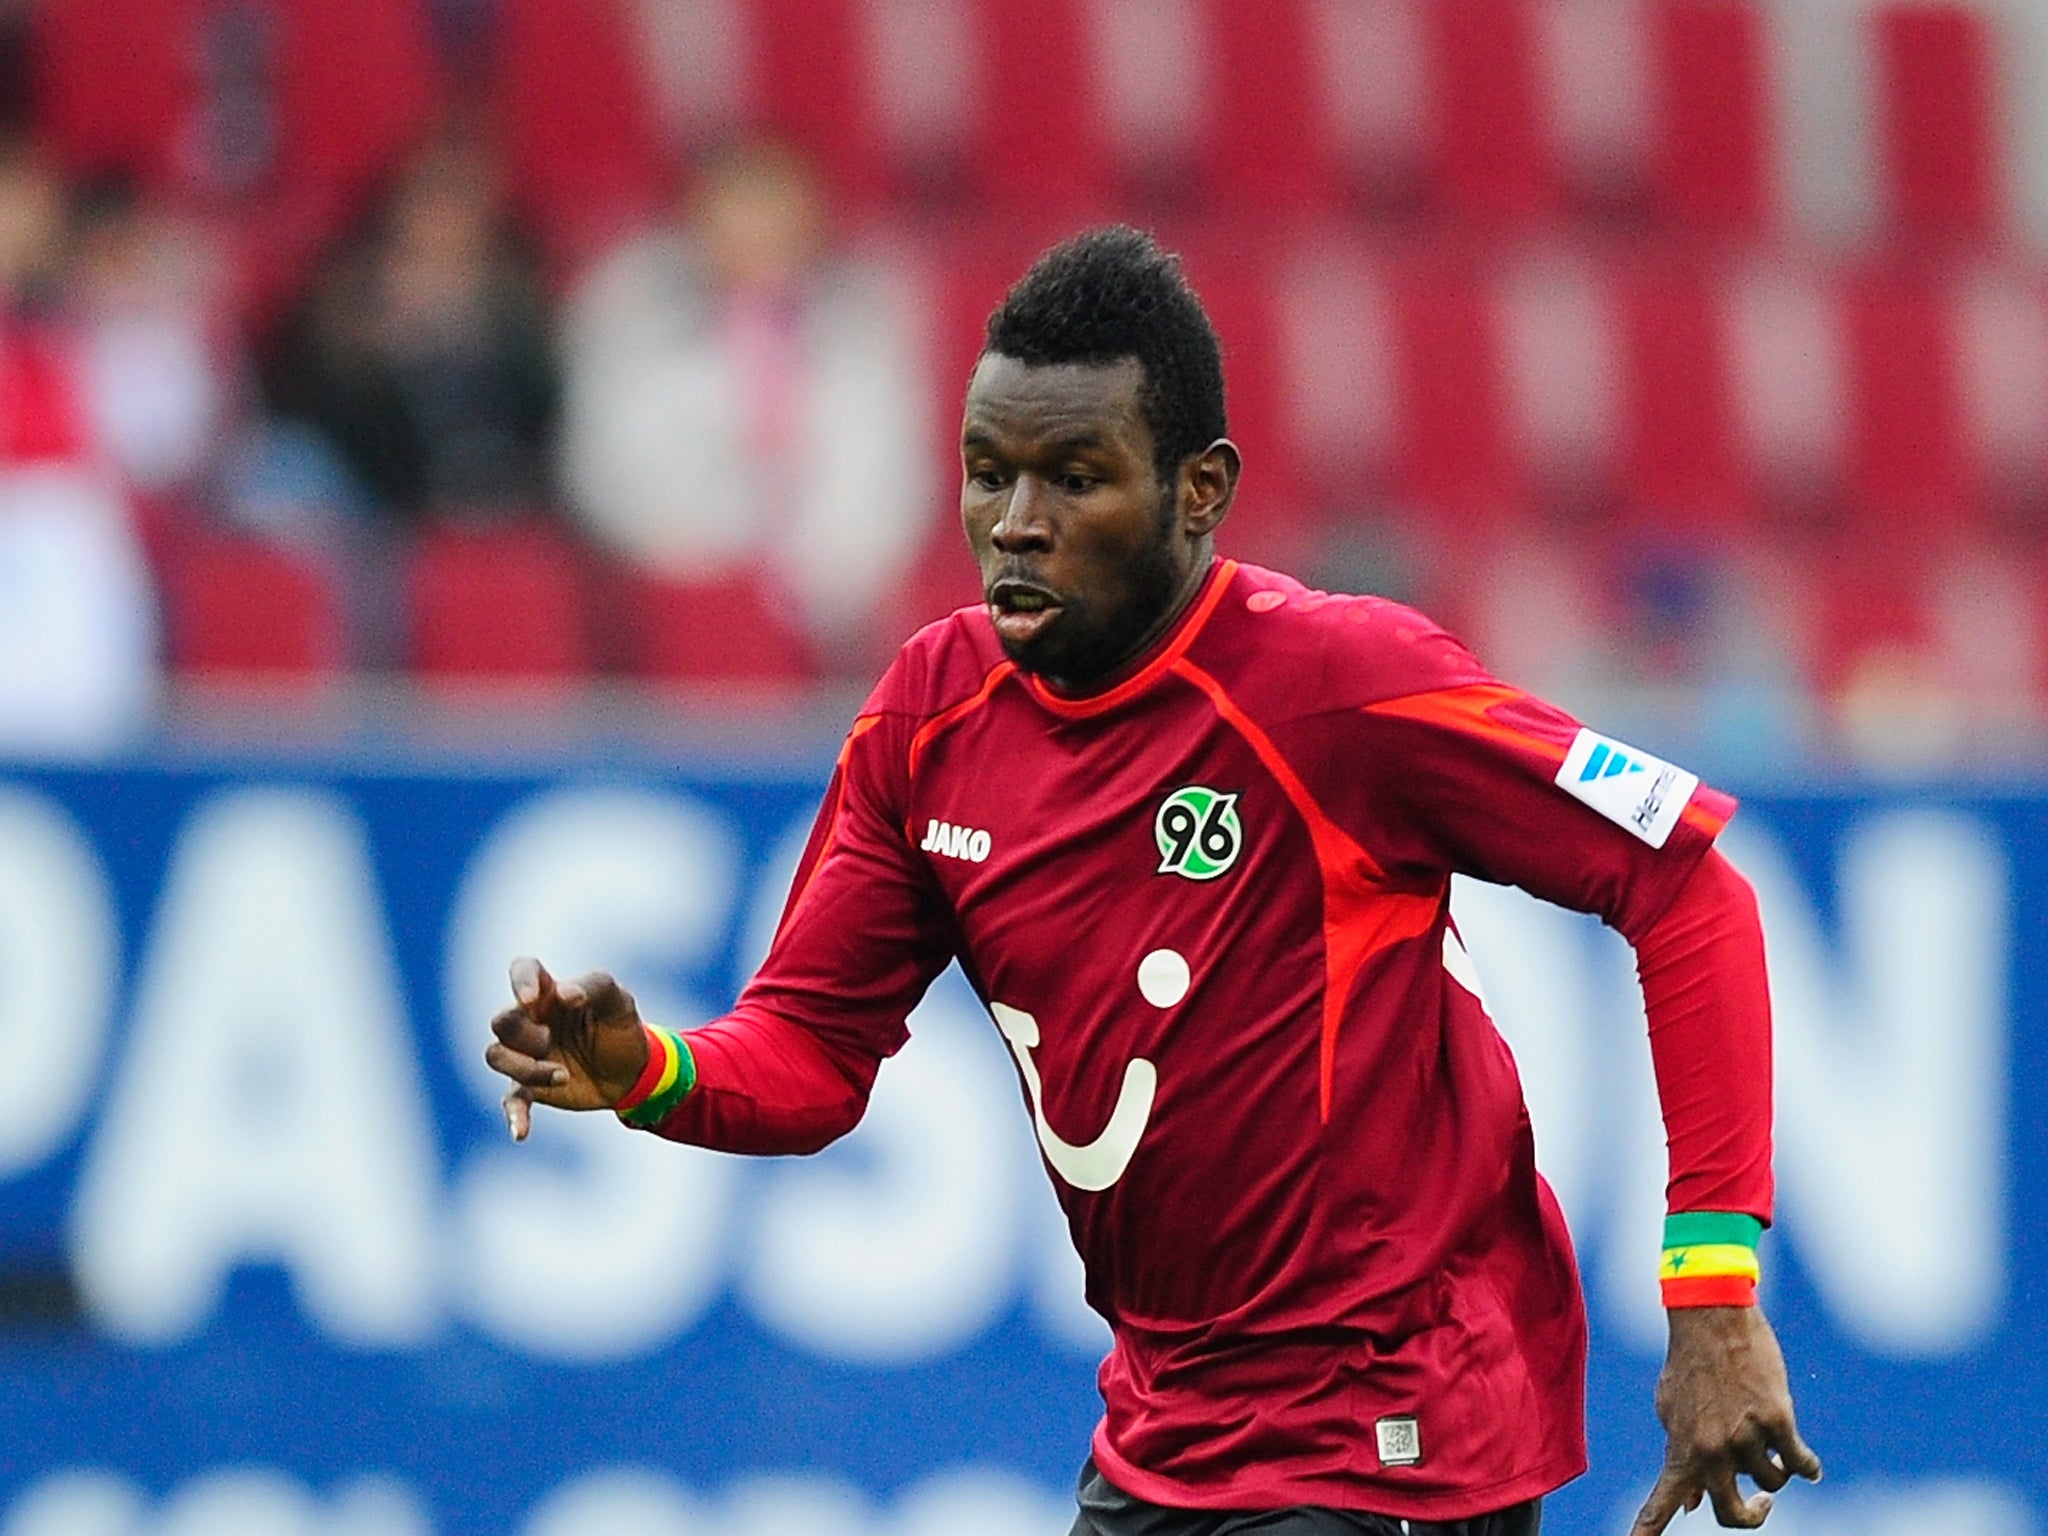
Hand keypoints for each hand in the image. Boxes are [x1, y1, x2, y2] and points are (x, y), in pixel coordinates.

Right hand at [485, 956, 650, 1141]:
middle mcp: (532, 1020)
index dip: (520, 981)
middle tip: (551, 1039)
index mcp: (550, 992)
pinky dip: (514, 1116)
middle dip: (524, 1034)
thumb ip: (594, 987)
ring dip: (526, 1068)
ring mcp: (527, 1054)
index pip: (523, 970)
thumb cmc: (621, 1026)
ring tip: (562, 1075)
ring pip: (496, 1056)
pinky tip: (521, 1133)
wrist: (633, 1072)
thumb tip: (564, 994)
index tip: (532, 999)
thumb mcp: (618, 1000)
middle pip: (502, 1021)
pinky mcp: (531, 1087)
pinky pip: (511, 1100)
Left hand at [1633, 1306, 1821, 1530]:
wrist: (1711, 1318)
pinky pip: (1801, 1463)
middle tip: (1763, 1503)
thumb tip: (1689, 1506)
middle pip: (1734, 1515)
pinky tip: (1809, 1466)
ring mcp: (1744, 1437)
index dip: (1646, 1532)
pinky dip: (1807, 1466)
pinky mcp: (1776, 1420)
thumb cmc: (1689, 1365)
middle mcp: (1710, 1450)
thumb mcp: (1671, 1411)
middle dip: (1754, 1514)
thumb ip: (1681, 1455)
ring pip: (1773, 1482)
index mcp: (1680, 1450)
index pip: (1661, 1503)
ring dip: (1776, 1471)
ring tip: (1769, 1443)